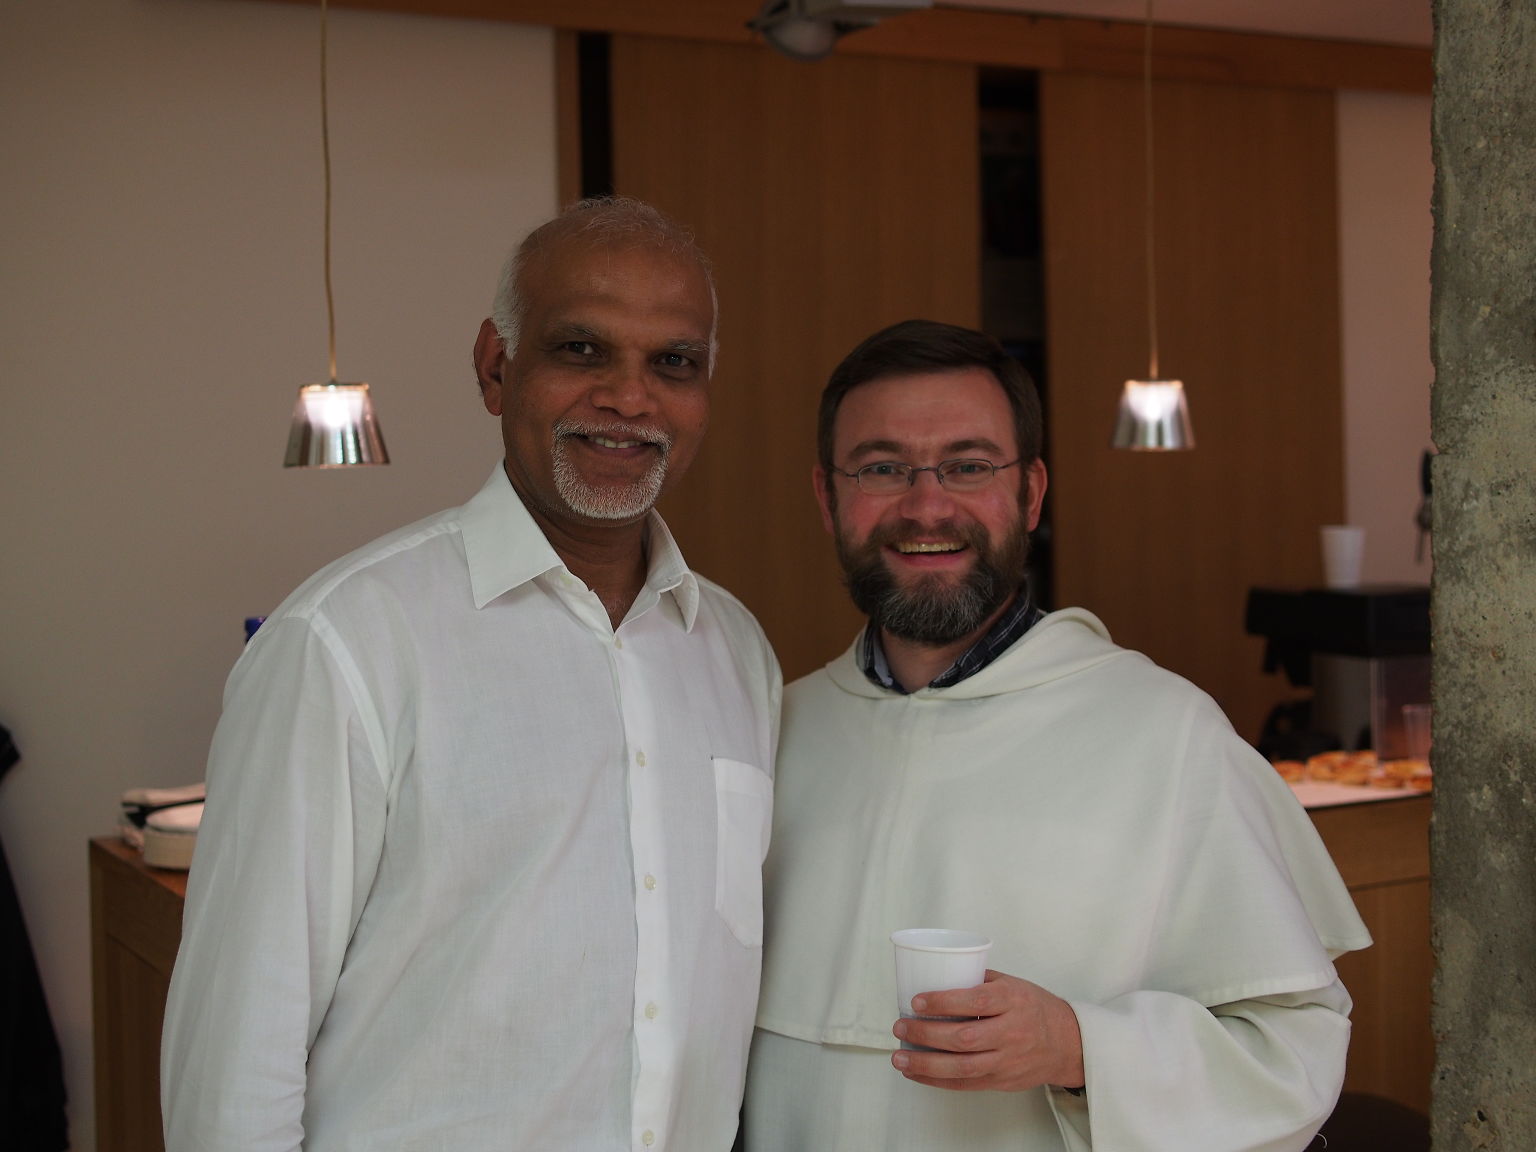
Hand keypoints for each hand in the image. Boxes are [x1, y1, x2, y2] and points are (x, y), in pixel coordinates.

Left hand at [891, 970, 1083, 1092]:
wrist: (1067, 1043)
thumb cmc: (1034, 1007)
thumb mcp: (1012, 984)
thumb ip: (978, 981)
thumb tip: (936, 973)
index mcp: (1012, 1001)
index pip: (975, 1001)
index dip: (943, 1002)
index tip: (916, 1000)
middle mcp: (1011, 1032)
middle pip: (964, 1038)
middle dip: (926, 1033)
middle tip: (900, 1026)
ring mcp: (1007, 1060)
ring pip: (962, 1067)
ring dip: (926, 1064)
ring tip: (899, 1057)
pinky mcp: (1002, 1081)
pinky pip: (966, 1084)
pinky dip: (937, 1080)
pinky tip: (915, 1073)